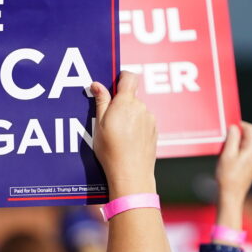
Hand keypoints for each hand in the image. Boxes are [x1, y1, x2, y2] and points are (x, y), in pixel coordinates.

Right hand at [91, 71, 156, 198]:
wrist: (131, 174)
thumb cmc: (111, 150)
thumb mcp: (99, 124)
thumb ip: (101, 101)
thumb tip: (97, 84)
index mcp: (126, 103)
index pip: (129, 77)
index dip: (121, 77)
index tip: (113, 85)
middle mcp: (141, 108)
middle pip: (131, 96)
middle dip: (120, 103)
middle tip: (108, 119)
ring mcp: (150, 120)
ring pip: (137, 110)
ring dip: (128, 115)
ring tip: (117, 134)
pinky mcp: (154, 131)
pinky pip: (143, 121)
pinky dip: (136, 126)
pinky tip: (127, 140)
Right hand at [215, 121, 251, 206]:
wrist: (231, 195)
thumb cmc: (228, 176)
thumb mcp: (227, 154)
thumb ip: (232, 137)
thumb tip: (234, 127)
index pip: (250, 128)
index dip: (238, 124)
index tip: (227, 126)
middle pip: (249, 135)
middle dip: (236, 134)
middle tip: (223, 139)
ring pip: (246, 143)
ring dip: (235, 142)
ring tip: (224, 150)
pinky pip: (246, 151)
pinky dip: (237, 150)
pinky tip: (227, 157)